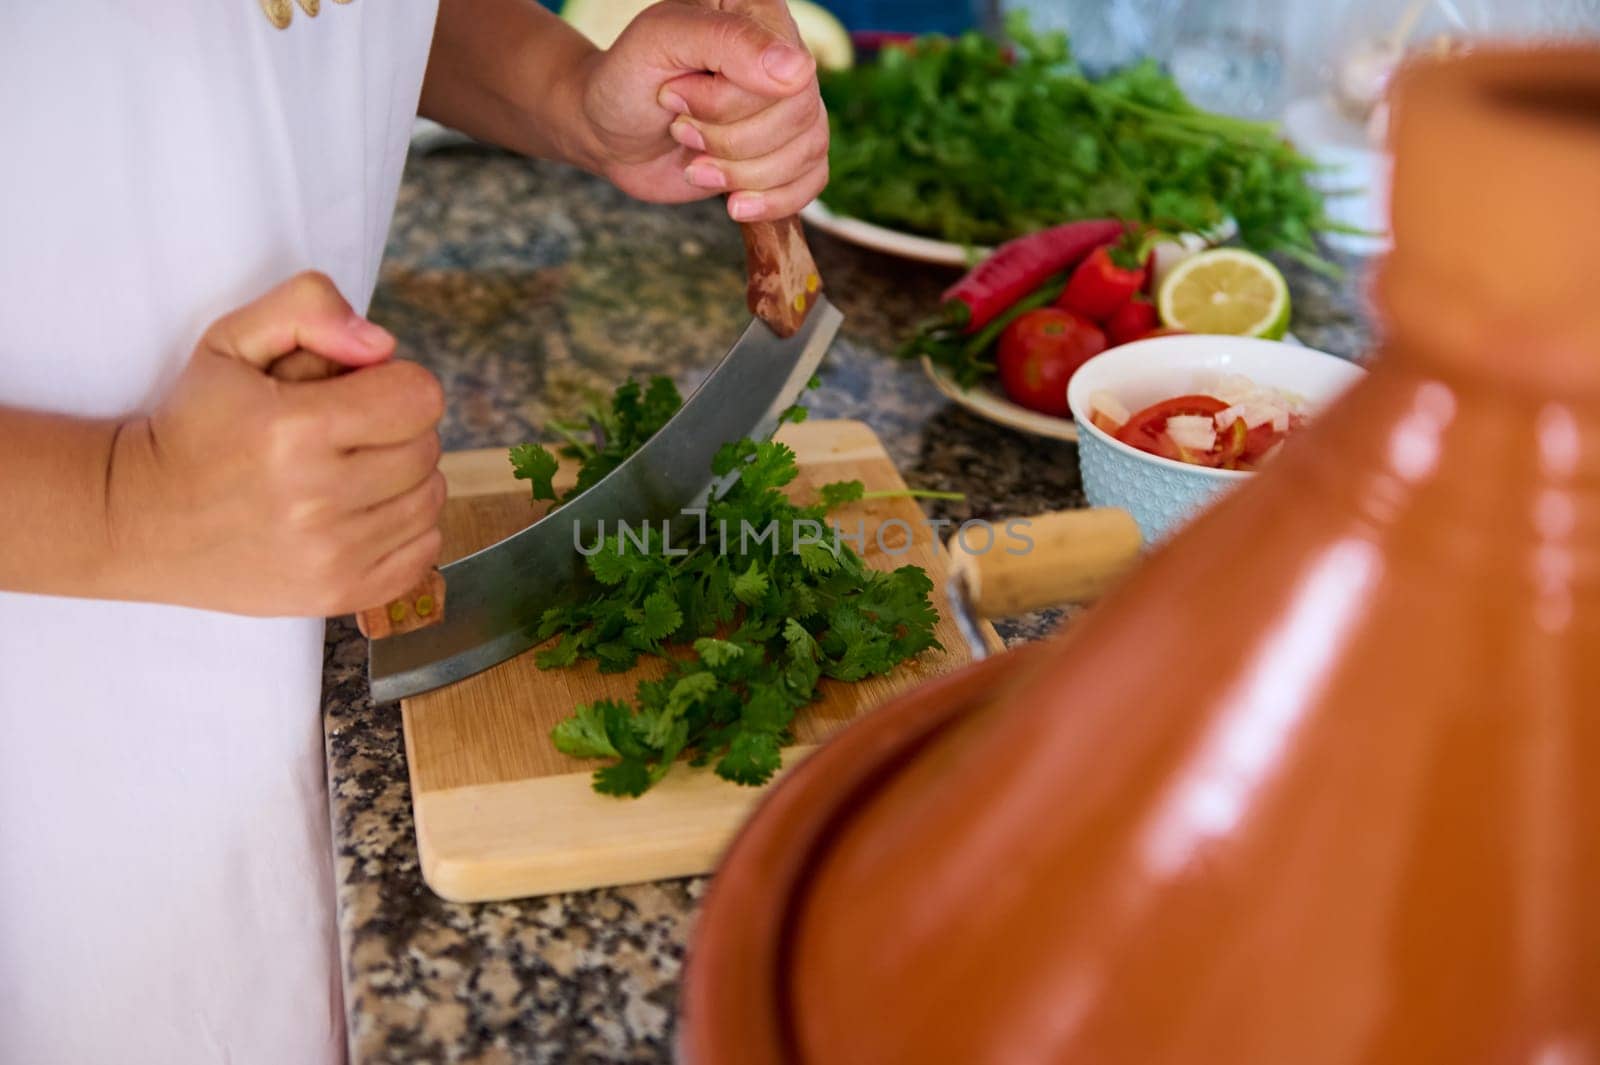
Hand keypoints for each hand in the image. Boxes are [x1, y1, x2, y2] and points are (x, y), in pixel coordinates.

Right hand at [107, 272, 445, 616]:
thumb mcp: (231, 341)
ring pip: (431, 499)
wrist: (140, 520)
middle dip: (398, 430)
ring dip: (404, 480)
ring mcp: (332, 556)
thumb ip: (307, 309)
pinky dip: (405, 529)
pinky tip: (359, 514)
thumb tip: (382, 344)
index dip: (396, 384)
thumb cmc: (195, 425)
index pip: (420, 397)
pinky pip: (426, 550)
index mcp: (295, 429)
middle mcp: (317, 499)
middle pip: (428, 448)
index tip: (360, 393)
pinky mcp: (340, 594)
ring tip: (349, 473)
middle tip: (348, 434)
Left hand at [579, 0, 828, 221]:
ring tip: (694, 163)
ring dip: (741, 174)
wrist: (610, 133)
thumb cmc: (627, 79)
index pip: (786, 71)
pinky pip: (813, 181)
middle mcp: (785, 55)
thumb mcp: (659, 43)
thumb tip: (798, 71)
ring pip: (808, 151)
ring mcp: (789, 106)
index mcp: (759, 12)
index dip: (728, 102)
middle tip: (678, 128)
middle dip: (729, 141)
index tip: (671, 96)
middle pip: (799, 115)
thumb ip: (727, 41)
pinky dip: (772, 201)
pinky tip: (734, 203)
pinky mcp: (787, 151)